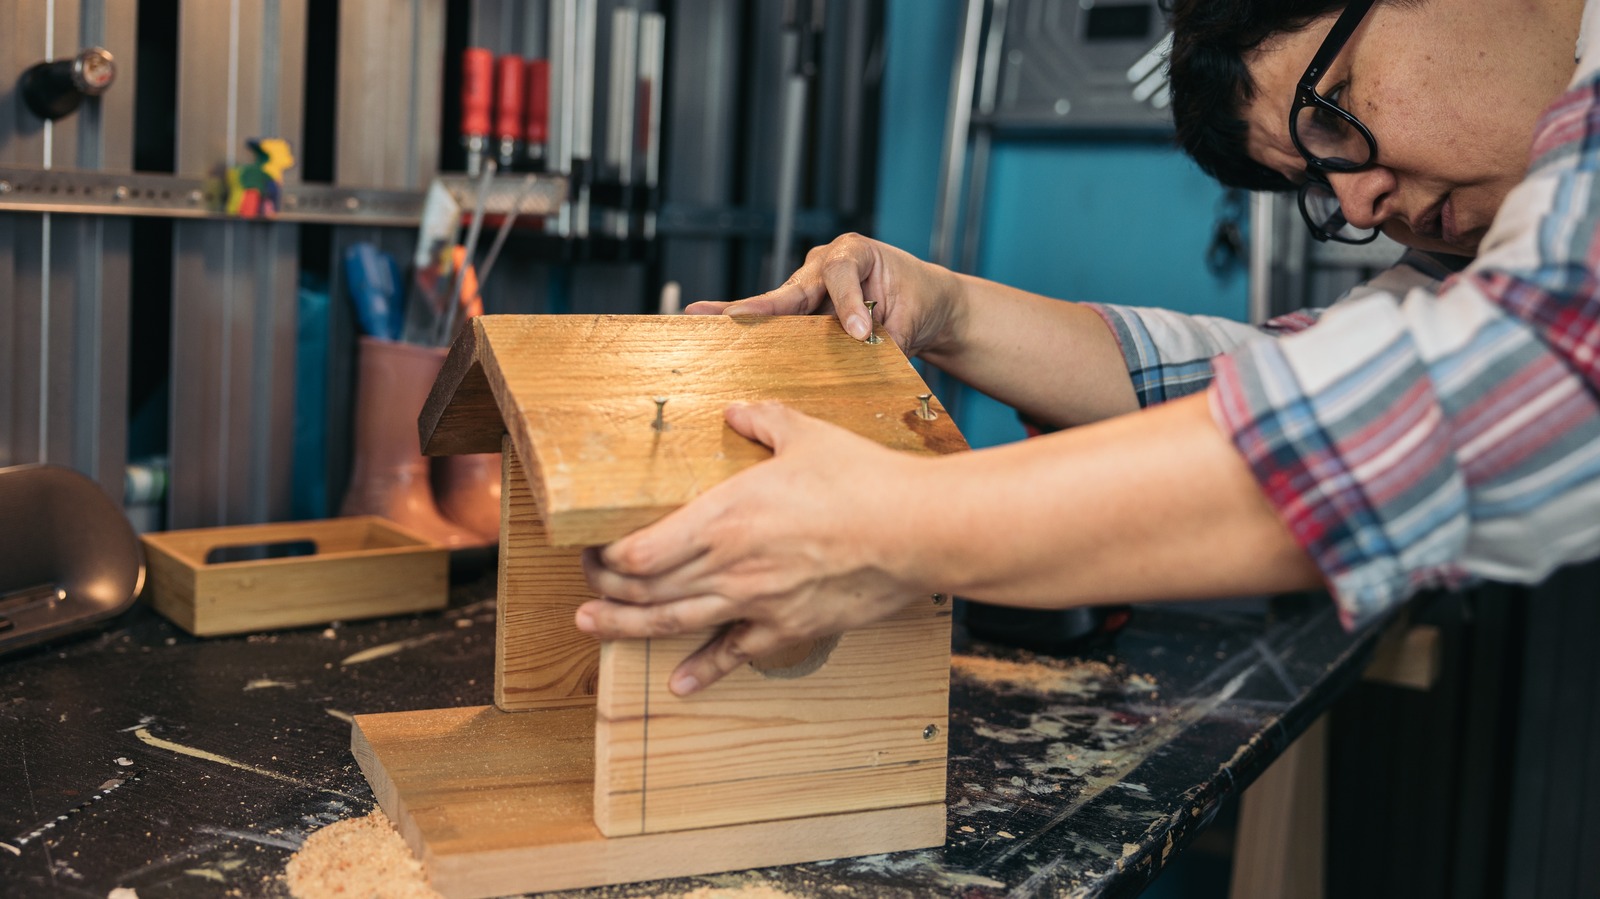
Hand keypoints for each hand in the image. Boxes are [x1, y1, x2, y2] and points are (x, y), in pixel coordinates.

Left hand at [576, 401, 934, 695]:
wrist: (917, 531)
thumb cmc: (864, 480)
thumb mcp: (807, 434)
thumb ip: (762, 420)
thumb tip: (738, 411)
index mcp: (723, 517)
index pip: (638, 552)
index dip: (604, 556)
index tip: (591, 546)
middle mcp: (729, 567)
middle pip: (644, 592)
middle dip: (603, 590)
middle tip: (584, 584)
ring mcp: (755, 604)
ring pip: (672, 626)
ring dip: (624, 630)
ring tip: (591, 629)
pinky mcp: (787, 629)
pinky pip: (733, 656)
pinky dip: (701, 672)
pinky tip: (680, 684)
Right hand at [684, 233, 963, 356]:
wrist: (924, 302)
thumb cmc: (918, 302)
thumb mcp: (911, 319)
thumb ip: (886, 338)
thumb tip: (860, 362)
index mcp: (855, 253)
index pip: (842, 273)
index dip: (848, 303)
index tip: (860, 332)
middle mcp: (824, 264)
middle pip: (790, 289)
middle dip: (758, 305)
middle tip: (730, 317)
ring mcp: (809, 286)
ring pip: (776, 305)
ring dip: (742, 316)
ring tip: (700, 317)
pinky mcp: (803, 310)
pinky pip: (778, 321)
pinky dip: (750, 329)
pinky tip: (710, 328)